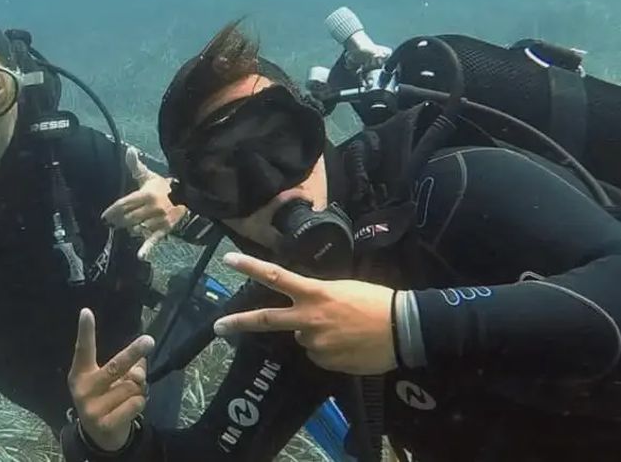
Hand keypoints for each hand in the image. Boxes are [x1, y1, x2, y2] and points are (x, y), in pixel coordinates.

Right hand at [67, 308, 152, 452]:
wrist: (99, 436)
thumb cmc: (106, 399)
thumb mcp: (110, 382)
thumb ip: (126, 370)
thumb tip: (140, 371)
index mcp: (81, 373)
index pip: (83, 349)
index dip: (85, 331)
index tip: (86, 311)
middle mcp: (83, 389)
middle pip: (115, 366)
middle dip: (133, 353)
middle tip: (149, 341)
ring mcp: (92, 408)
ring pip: (132, 387)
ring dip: (138, 390)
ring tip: (127, 397)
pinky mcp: (104, 423)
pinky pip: (135, 403)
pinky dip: (139, 403)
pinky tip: (129, 409)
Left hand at [101, 146, 187, 258]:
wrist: (187, 195)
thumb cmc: (162, 187)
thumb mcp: (148, 175)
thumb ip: (136, 165)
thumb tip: (129, 149)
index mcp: (146, 194)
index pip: (124, 204)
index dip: (112, 211)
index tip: (104, 216)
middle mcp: (152, 207)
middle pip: (128, 218)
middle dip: (117, 221)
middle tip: (109, 223)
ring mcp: (159, 220)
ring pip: (137, 228)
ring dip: (129, 229)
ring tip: (122, 227)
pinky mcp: (165, 229)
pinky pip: (154, 239)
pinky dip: (147, 248)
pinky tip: (140, 255)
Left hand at [214, 253, 395, 374]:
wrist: (403, 329)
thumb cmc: (376, 302)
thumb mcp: (343, 289)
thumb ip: (317, 299)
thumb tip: (305, 315)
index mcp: (314, 293)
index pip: (276, 277)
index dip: (250, 267)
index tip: (228, 259)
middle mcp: (309, 318)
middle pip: (266, 319)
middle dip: (238, 323)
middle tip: (218, 327)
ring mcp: (315, 342)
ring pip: (303, 338)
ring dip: (315, 334)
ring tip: (345, 330)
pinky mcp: (326, 362)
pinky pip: (319, 355)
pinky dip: (329, 350)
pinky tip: (349, 345)